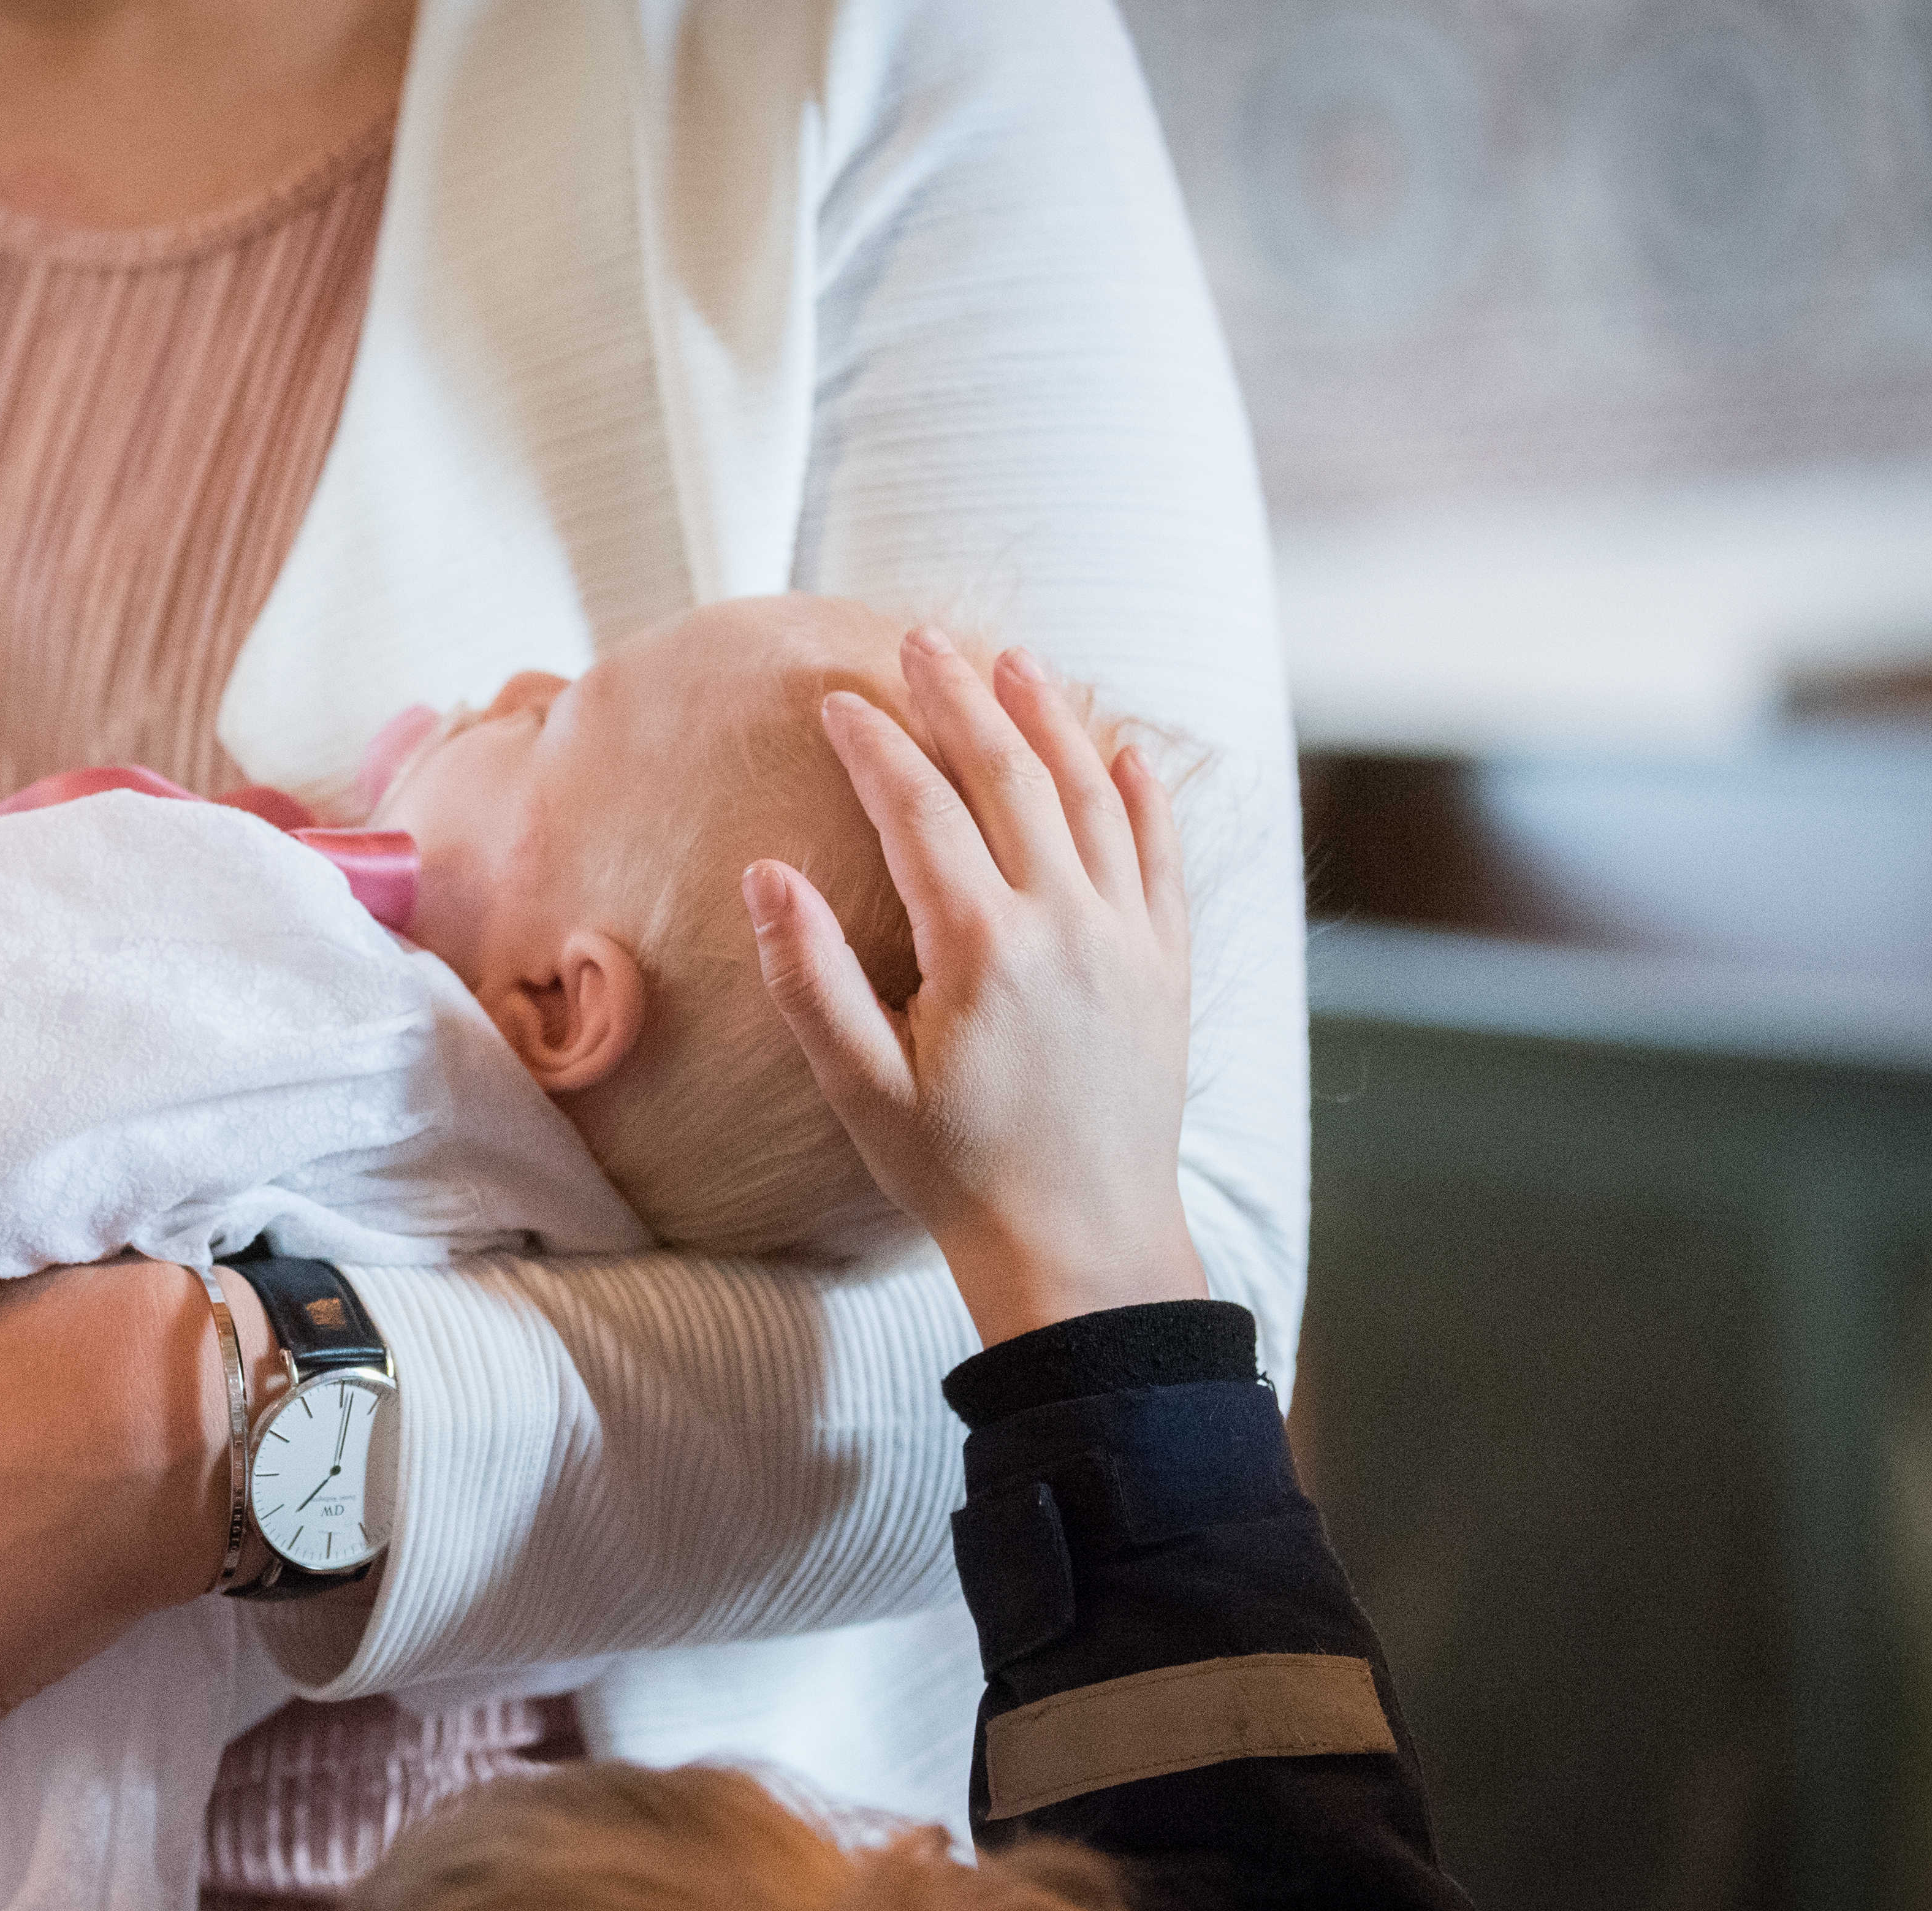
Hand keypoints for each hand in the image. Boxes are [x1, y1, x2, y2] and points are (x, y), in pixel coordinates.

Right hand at [744, 628, 1204, 1347]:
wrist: (1081, 1246)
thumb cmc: (957, 1176)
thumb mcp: (860, 1090)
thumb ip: (809, 979)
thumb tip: (764, 874)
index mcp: (982, 949)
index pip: (919, 810)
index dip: (875, 745)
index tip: (837, 702)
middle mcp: (1066, 925)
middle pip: (1010, 776)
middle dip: (960, 699)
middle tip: (921, 643)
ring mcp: (1128, 941)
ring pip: (1094, 797)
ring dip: (1051, 720)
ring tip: (1015, 664)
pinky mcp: (1167, 968)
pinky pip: (1163, 856)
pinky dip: (1144, 793)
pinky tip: (1124, 750)